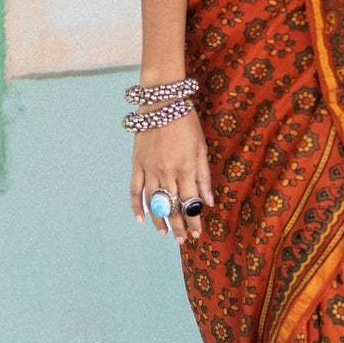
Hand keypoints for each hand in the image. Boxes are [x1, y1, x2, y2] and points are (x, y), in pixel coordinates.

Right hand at [129, 106, 212, 245]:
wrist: (161, 102)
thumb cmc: (186, 122)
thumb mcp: (201, 147)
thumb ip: (203, 176)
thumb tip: (208, 201)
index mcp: (186, 168)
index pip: (190, 202)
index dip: (193, 220)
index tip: (196, 234)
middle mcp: (167, 172)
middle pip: (173, 205)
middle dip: (178, 225)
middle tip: (181, 240)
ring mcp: (150, 169)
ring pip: (154, 201)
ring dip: (159, 219)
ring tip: (165, 233)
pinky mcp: (137, 164)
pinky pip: (134, 189)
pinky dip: (135, 205)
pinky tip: (140, 219)